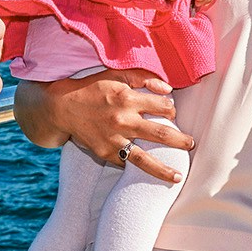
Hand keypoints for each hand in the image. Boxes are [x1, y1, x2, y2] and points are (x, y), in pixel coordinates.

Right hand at [20, 69, 192, 183]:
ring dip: (164, 169)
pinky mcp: (105, 152)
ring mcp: (113, 139)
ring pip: (144, 159)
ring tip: (178, 176)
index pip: (163, 106)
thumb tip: (168, 88)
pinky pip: (126, 162)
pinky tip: (150, 173)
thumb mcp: (115, 73)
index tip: (172, 111)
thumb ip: (143, 78)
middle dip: (180, 140)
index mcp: (126, 97)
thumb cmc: (90, 87)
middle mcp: (122, 119)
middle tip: (191, 144)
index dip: (171, 108)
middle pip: (160, 134)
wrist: (60, 107)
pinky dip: (138, 168)